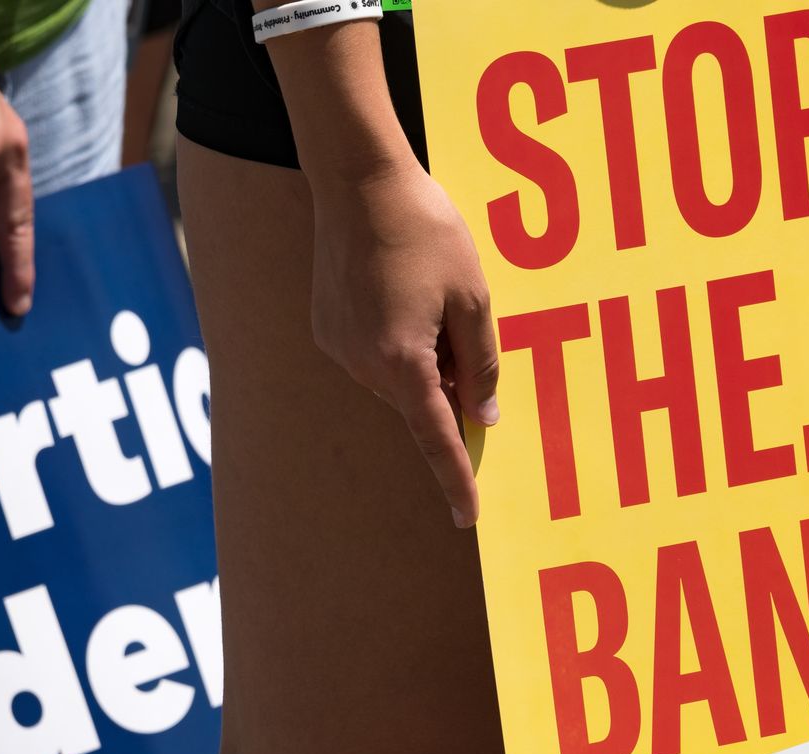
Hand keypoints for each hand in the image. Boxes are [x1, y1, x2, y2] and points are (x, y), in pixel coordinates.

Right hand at [309, 161, 498, 527]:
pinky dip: (401, 343)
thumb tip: (481, 416)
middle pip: (421, 403)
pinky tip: (405, 291)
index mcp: (402, 361)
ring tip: (431, 295)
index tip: (469, 517)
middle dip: (451, 386)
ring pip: (399, 379)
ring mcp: (338, 347)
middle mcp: (362, 364)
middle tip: (462, 323)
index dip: (458, 479)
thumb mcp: (474, 299)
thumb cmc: (426, 233)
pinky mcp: (327, 328)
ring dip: (426, 361)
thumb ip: (481, 364)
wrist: (358, 180)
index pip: (437, 439)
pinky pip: (375, 355)